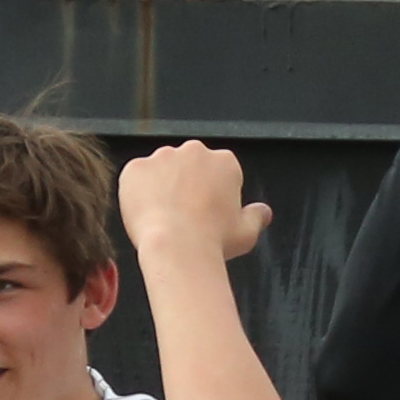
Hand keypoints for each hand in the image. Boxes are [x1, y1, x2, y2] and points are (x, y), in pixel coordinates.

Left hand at [119, 142, 271, 263]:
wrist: (177, 249)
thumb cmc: (214, 243)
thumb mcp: (246, 234)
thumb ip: (256, 218)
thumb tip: (265, 213)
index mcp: (225, 162)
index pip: (218, 174)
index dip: (212, 197)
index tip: (207, 216)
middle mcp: (194, 151)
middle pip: (188, 167)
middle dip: (185, 186)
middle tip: (183, 218)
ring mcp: (163, 157)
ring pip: (161, 171)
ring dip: (161, 188)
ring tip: (162, 219)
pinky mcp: (136, 167)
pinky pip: (135, 178)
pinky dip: (137, 193)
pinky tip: (145, 215)